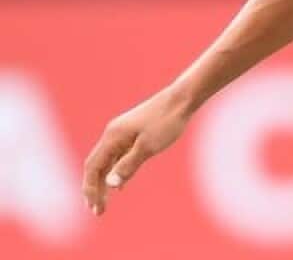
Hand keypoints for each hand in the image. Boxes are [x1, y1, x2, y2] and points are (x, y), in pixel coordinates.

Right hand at [82, 87, 191, 215]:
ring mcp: (122, 133)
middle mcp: (112, 134)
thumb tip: (109, 184)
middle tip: (97, 211)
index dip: (90, 188)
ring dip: (104, 182)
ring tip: (104, 202)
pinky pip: (118, 156)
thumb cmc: (167, 122)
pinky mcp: (133, 133)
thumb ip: (128, 165)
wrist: (182, 99)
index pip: (93, 167)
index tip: (94, 207)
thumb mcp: (148, 147)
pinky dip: (115, 172)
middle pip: (96, 166)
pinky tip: (120, 186)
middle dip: (95, 189)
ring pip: (107, 161)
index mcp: (112, 137)